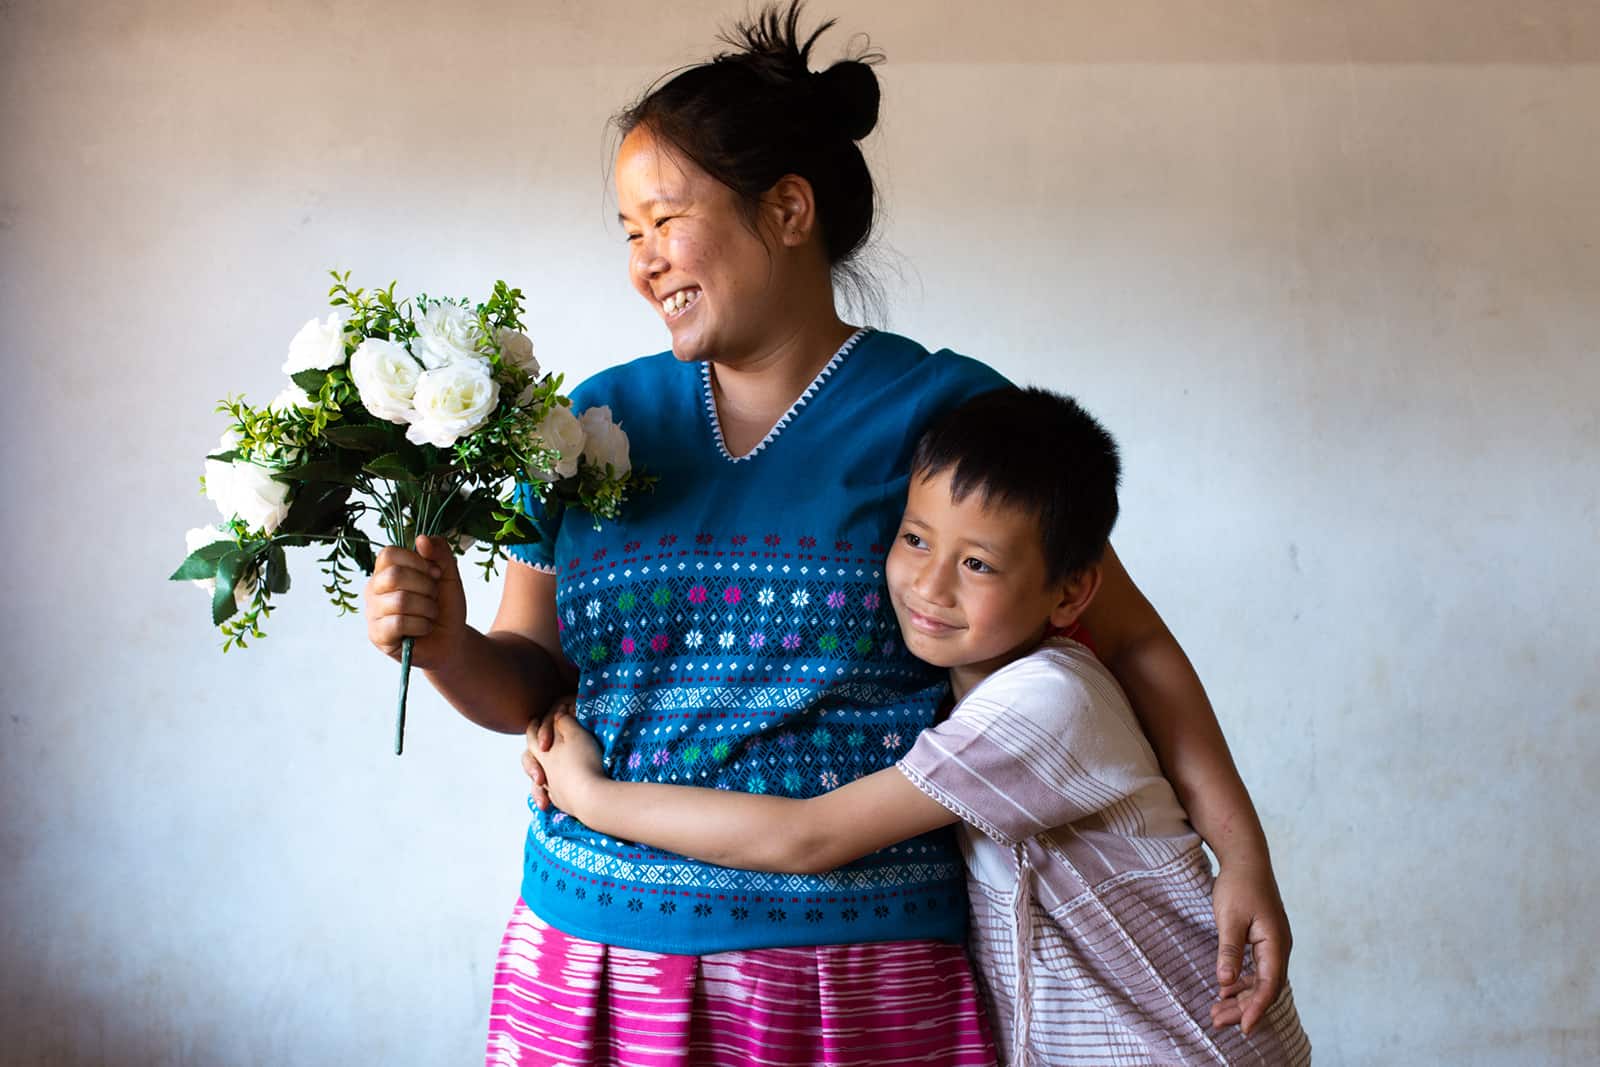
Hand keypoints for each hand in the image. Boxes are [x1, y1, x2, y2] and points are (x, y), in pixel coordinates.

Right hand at [363, 535, 467, 668]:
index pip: (389, 553)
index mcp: (386, 570)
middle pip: (394, 576)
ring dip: (427, 609)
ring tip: (430, 615)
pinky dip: (421, 625)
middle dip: (425, 587)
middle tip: (433, 598)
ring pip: (400, 601)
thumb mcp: (449, 575)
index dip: (418, 562)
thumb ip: (440, 552)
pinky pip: (398, 624)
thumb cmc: (445, 606)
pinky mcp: (377, 636)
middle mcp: (373, 589)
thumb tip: (421, 539)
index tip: (435, 574)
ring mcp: (372, 613)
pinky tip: (424, 628)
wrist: (452, 640)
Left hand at [536, 713, 605, 813]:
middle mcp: (544, 771)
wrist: (591, 797)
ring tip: (541, 781)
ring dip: (538, 780)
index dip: (534, 727)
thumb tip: (558, 715)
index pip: (533, 737)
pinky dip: (550, 793)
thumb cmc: (584, 763)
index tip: (534, 721)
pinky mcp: (563, 802)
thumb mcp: (577, 735)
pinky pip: (551, 796)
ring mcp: (552, 789)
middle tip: (536, 755)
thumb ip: (565, 722)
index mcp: (544, 753)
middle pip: (530, 760)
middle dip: (531, 755)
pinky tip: (555, 794)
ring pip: (539, 782)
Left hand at [1211, 862, 1291, 1034]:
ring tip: (1217, 1012)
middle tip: (1217, 1022)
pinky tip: (1224, 991)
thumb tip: (1225, 982)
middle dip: (1243, 1008)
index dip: (1256, 1009)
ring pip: (1260, 981)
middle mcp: (1279, 948)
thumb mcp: (1229, 918)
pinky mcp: (1264, 940)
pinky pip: (1256, 970)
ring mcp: (1273, 944)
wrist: (1246, 858)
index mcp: (1275, 943)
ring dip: (1240, 997)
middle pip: (1265, 988)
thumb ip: (1229, 950)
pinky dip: (1241, 982)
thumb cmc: (1238, 885)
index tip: (1244, 1028)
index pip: (1269, 986)